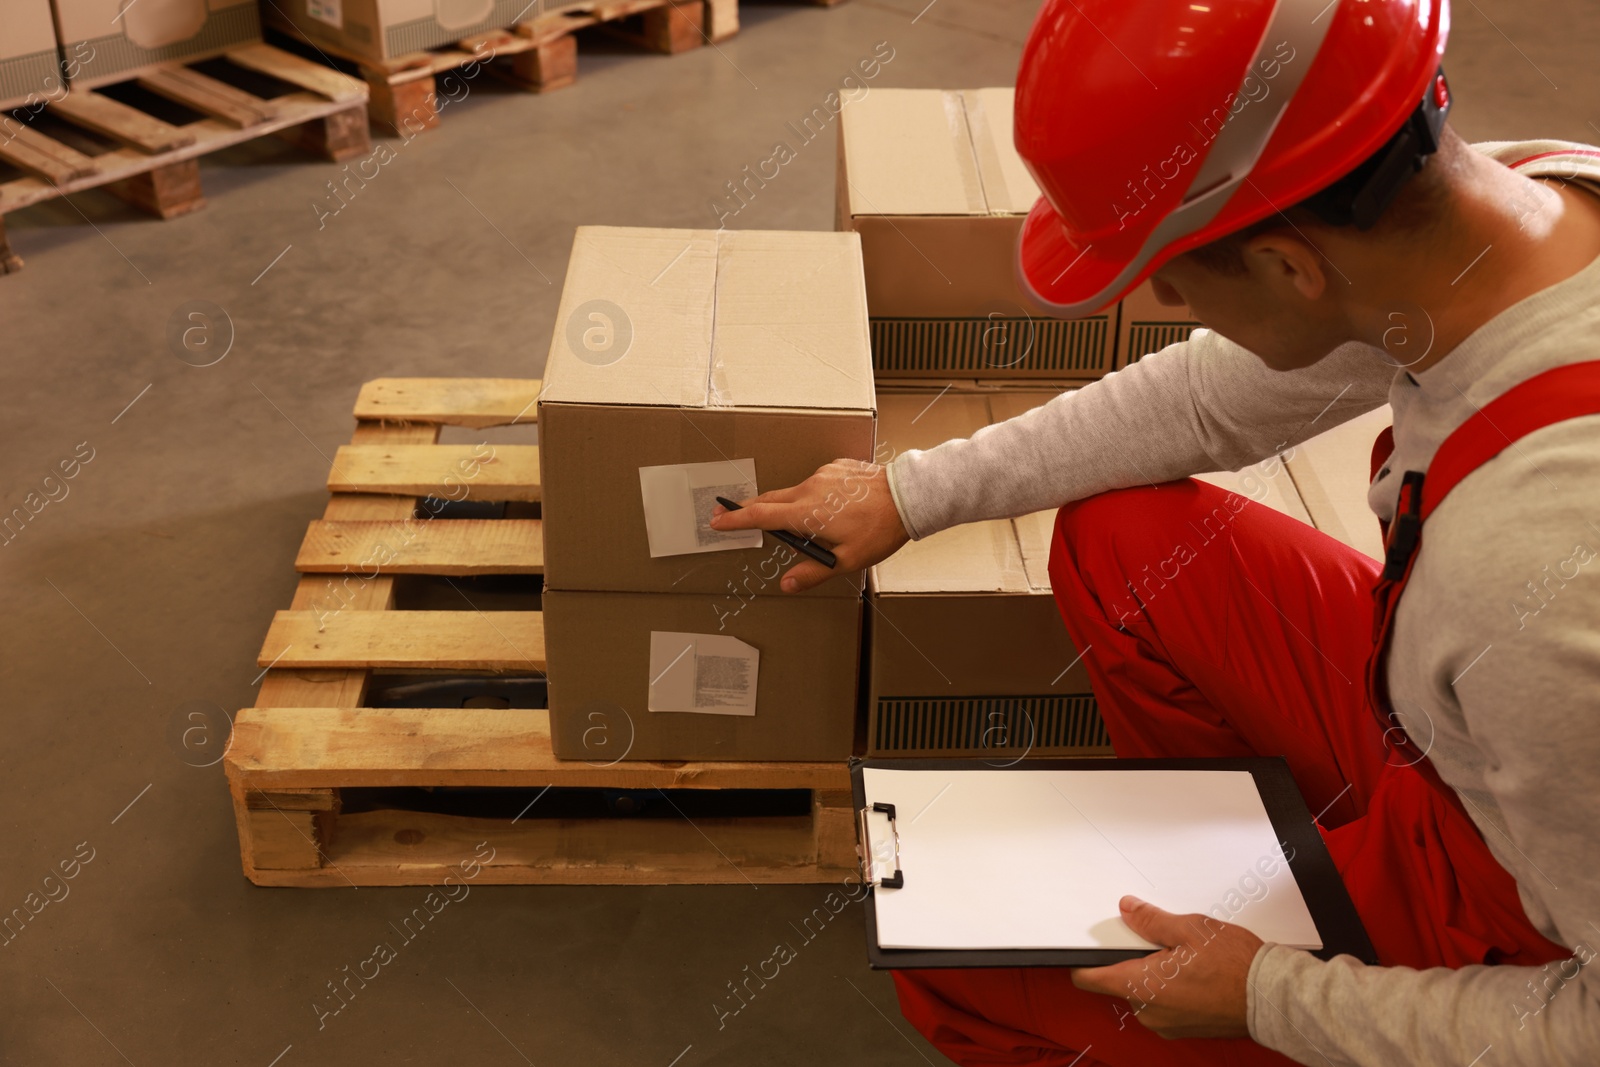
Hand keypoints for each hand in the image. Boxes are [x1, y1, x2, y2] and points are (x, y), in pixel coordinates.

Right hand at [708, 460, 909, 591]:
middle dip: (747, 508)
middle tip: (730, 514)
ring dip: (790, 506)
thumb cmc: (879, 529)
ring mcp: (823, 475)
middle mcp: (809, 488)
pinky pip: (816, 483)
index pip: (760, 517)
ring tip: (806, 525)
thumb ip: (812, 573)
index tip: (717, 521)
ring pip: (794, 492)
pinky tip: (832, 508)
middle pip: (769, 500)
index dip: (735, 519)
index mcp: (807, 513)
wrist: (907, 496)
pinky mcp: (836, 467)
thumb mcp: (846, 560)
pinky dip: (814, 495)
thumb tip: (786, 585)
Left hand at [1071, 896, 1260, 1039]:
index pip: (1089, 978)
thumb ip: (1150, 920)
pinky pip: (1164, 1003)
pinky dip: (1170, 986)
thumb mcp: (1189, 928)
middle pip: (1120, 980)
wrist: (1272, 998)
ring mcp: (1166, 1023)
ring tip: (1183, 954)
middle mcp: (1148, 1011)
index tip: (1085, 945)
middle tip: (1157, 938)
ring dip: (1154, 972)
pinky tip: (1193, 971)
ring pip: (1144, 991)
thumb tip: (1127, 910)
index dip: (1083, 959)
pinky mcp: (1183, 1027)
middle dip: (1132, 958)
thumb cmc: (1235, 967)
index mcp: (1140, 986)